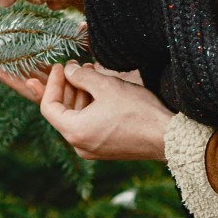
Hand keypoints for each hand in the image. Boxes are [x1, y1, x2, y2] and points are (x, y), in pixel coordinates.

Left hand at [39, 60, 172, 161]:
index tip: (59, 67)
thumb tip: (68, 70)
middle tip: (74, 67)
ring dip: (79, 95)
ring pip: (76, 118)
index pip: (49, 107)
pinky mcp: (105, 148)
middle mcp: (80, 145)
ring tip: (90, 73)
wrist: (167, 137)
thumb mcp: (106, 86)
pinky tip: (99, 90)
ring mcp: (92, 149)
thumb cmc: (138, 112)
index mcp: (75, 132)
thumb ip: (81, 76)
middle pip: (62, 113)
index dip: (51, 84)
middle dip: (66, 88)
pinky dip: (89, 107)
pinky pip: (88, 125)